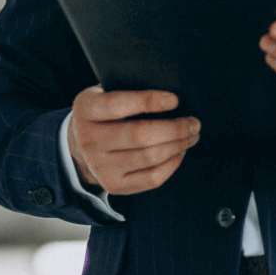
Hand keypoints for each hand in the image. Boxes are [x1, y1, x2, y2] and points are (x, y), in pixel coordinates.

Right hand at [68, 87, 200, 195]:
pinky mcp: (114, 185)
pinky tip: (179, 152)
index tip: (175, 99)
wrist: (81, 144)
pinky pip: (152, 178)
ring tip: (191, 135)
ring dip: (178, 145)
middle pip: (139, 135)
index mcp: (85, 110)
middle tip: (194, 122)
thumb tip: (171, 97)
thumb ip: (128, 90)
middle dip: (175, 128)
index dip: (148, 101)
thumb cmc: (104, 112)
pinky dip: (173, 164)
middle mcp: (89, 140)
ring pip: (150, 157)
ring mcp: (100, 166)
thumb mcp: (104, 93)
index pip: (116, 104)